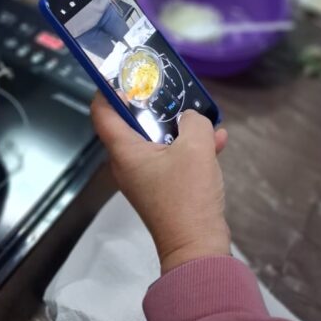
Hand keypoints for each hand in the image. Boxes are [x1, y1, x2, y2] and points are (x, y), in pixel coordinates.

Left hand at [91, 94, 229, 273]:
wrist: (198, 248)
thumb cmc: (188, 196)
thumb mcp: (196, 148)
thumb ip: (194, 121)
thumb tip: (191, 118)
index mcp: (125, 151)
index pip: (102, 112)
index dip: (109, 88)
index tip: (125, 72)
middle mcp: (129, 163)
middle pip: (132, 123)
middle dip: (153, 103)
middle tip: (169, 86)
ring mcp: (146, 177)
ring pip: (157, 140)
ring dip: (179, 126)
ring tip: (202, 114)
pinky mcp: (164, 189)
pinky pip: (172, 158)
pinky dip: (190, 148)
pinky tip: (217, 140)